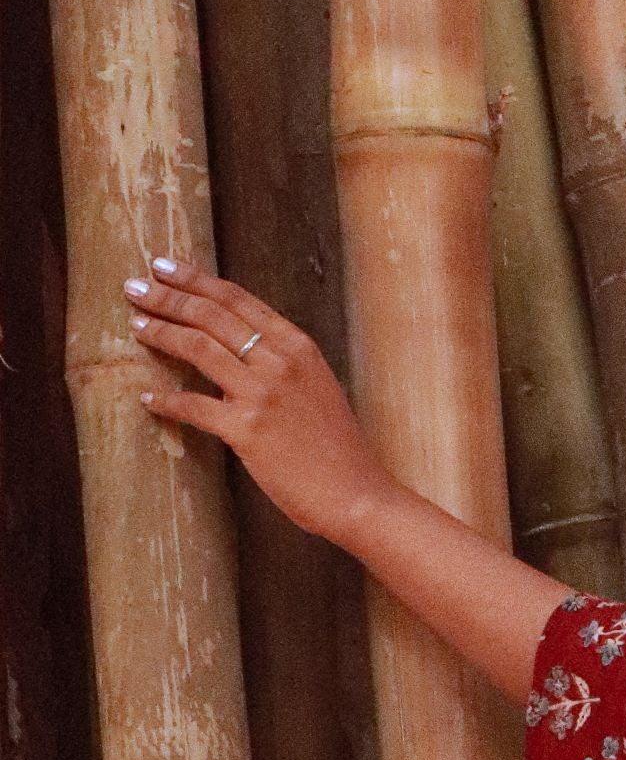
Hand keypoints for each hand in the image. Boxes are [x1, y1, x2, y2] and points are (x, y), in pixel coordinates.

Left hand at [128, 257, 390, 547]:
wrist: (356, 493)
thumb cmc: (337, 447)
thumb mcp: (317, 386)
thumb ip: (280, 362)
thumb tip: (237, 349)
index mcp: (298, 346)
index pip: (236, 299)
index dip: (195, 279)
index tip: (164, 266)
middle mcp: (279, 361)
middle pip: (210, 315)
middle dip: (167, 297)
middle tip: (134, 287)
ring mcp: (262, 394)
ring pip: (198, 348)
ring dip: (160, 333)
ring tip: (136, 326)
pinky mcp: (246, 430)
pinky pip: (193, 407)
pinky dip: (166, 401)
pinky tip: (148, 398)